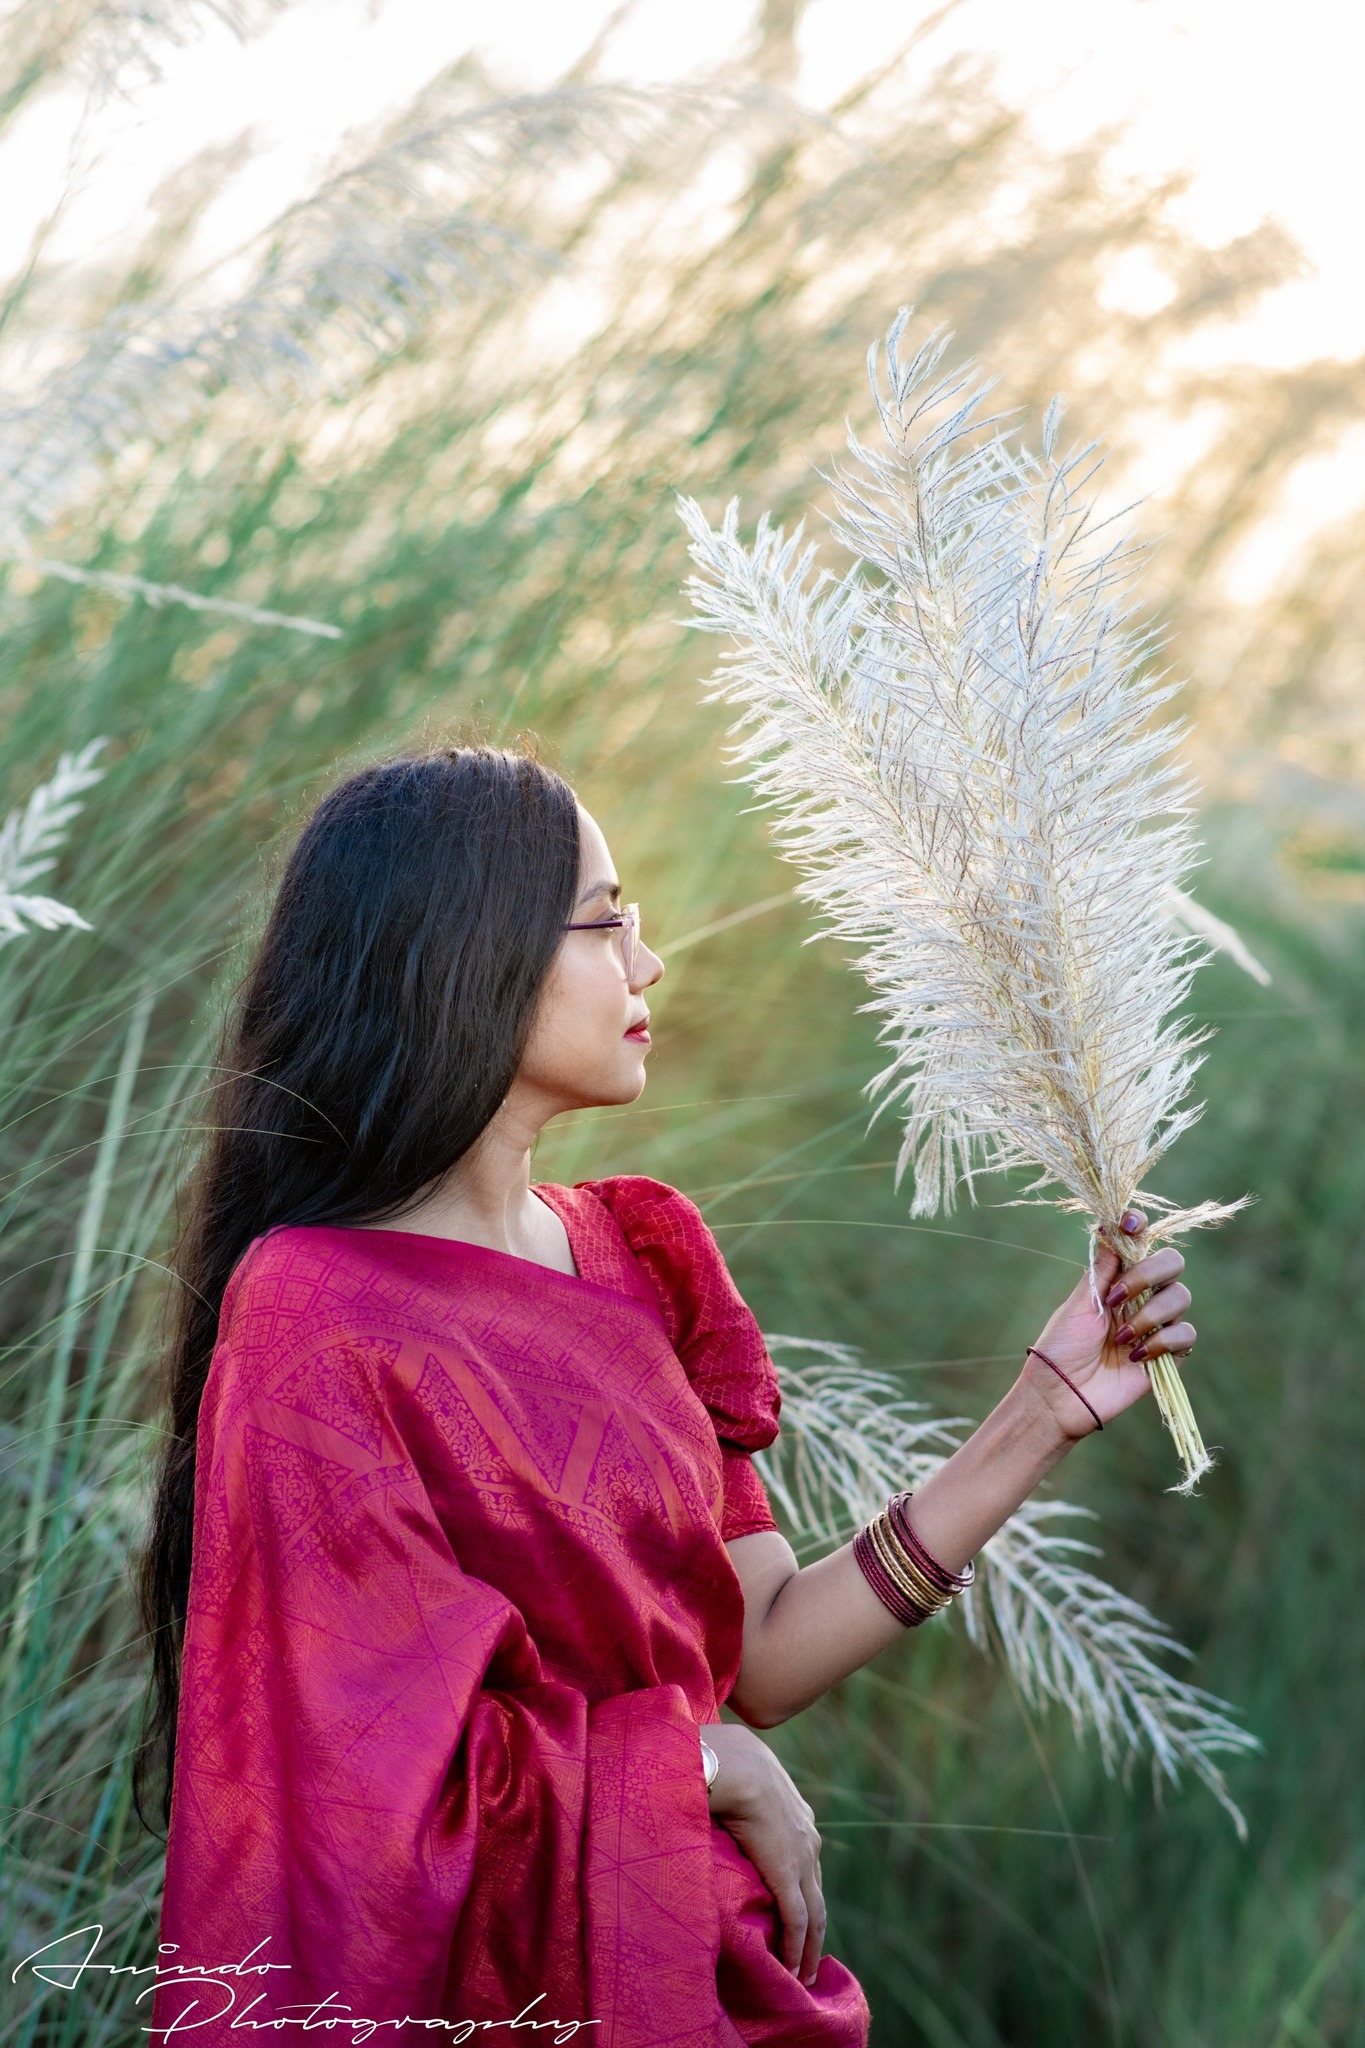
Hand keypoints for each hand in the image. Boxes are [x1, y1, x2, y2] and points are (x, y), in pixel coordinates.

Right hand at [699, 1722, 825, 1985]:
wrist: (731, 1764)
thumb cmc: (724, 1761)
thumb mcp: (739, 1775)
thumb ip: (735, 1791)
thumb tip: (711, 1790)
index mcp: (797, 1814)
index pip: (806, 1861)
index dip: (802, 1889)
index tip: (797, 1914)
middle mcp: (808, 1838)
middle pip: (815, 1891)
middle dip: (812, 1925)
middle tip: (806, 1956)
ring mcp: (802, 1858)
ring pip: (813, 1913)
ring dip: (807, 1946)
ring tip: (800, 1973)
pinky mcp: (787, 1875)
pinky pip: (797, 1920)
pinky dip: (795, 1948)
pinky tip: (791, 1969)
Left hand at [1020, 1208, 1197, 1437]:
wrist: (1061, 1395)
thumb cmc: (1061, 1347)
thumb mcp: (1079, 1303)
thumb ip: (1102, 1269)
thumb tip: (1111, 1226)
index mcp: (1118, 1279)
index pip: (1140, 1242)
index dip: (1140, 1225)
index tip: (1129, 1223)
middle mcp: (1142, 1297)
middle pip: (1172, 1262)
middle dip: (1149, 1273)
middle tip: (1117, 1297)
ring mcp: (1156, 1324)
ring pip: (1181, 1296)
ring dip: (1149, 1313)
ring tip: (1120, 1337)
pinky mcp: (1168, 1356)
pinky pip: (1185, 1335)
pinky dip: (1162, 1341)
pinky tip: (1134, 1356)